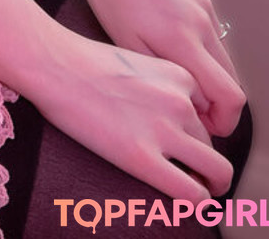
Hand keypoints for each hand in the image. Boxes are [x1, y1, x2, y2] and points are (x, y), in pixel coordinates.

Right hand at [30, 28, 235, 201]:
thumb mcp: (134, 60)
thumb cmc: (79, 60)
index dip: (196, 135)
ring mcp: (164, 129)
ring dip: (209, 185)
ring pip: (216, 171)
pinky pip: (191, 193)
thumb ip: (157, 85)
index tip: (185, 146)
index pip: (207, 115)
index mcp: (179, 75)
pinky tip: (189, 206)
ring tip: (194, 191)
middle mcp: (180, 101)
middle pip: (210, 144)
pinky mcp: (143, 157)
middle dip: (202, 162)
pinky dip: (198, 204)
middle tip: (190, 174)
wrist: (52, 62)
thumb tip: (160, 117)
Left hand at [71, 0, 245, 138]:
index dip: (225, 119)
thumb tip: (191, 100)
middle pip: (229, 72)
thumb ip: (163, 75)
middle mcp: (203, 21)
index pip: (231, 96)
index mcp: (186, 42)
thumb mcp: (127, 44)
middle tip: (190, 100)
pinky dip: (191, 23)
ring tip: (165, 53)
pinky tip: (159, 14)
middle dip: (215, 94)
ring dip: (202, 57)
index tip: (207, 124)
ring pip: (216, 41)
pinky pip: (203, 11)